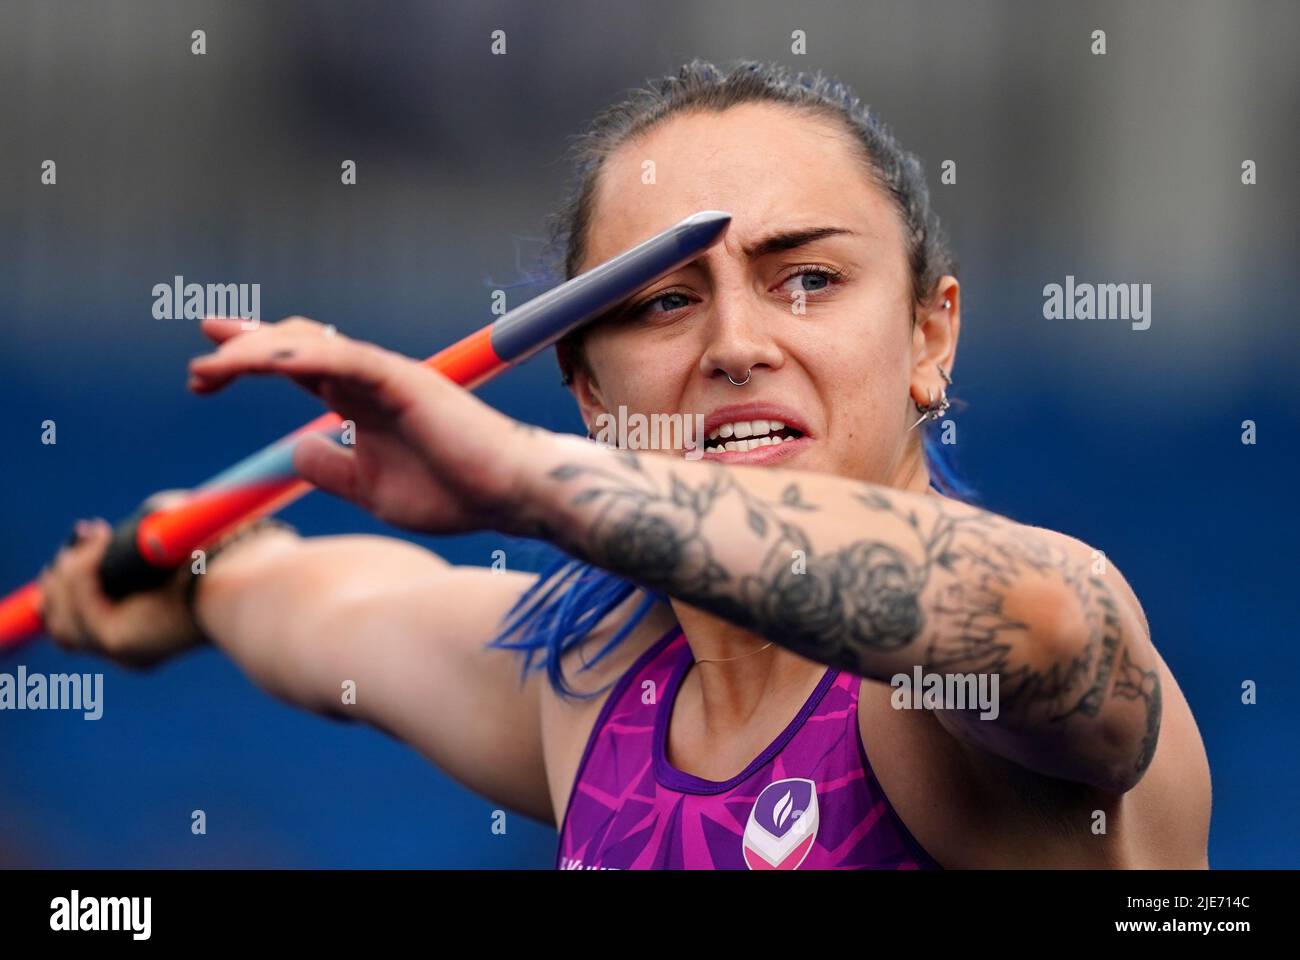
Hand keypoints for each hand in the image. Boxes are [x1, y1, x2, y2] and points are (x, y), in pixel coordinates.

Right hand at [38, 493, 204, 667]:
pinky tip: (101, 541)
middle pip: (60, 618)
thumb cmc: (221, 550)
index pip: (81, 612)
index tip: (88, 533)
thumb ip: (131, 541)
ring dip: (70, 567)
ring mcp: (122, 648)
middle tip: (88, 532)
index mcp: (144, 625)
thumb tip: (89, 537)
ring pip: (60, 612)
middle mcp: (131, 644)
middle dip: (63, 571)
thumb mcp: (166, 536)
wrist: (246, 577)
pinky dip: (81, 567)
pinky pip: (76, 600)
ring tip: (97, 536)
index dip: (71, 575)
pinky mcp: (119, 643)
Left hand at [187, 316, 546, 535]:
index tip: (205, 373)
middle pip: (294, 345)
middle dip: (241, 349)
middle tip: (199, 370)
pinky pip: (335, 355)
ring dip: (253, 352)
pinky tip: (254, 363)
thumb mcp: (374, 489)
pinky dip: (291, 355)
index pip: (299, 369)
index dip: (251, 363)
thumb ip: (335, 470)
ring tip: (210, 369)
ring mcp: (384, 375)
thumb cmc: (457, 494)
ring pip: (306, 344)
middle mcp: (370, 380)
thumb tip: (297, 453)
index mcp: (364, 403)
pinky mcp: (401, 378)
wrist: (512, 495)